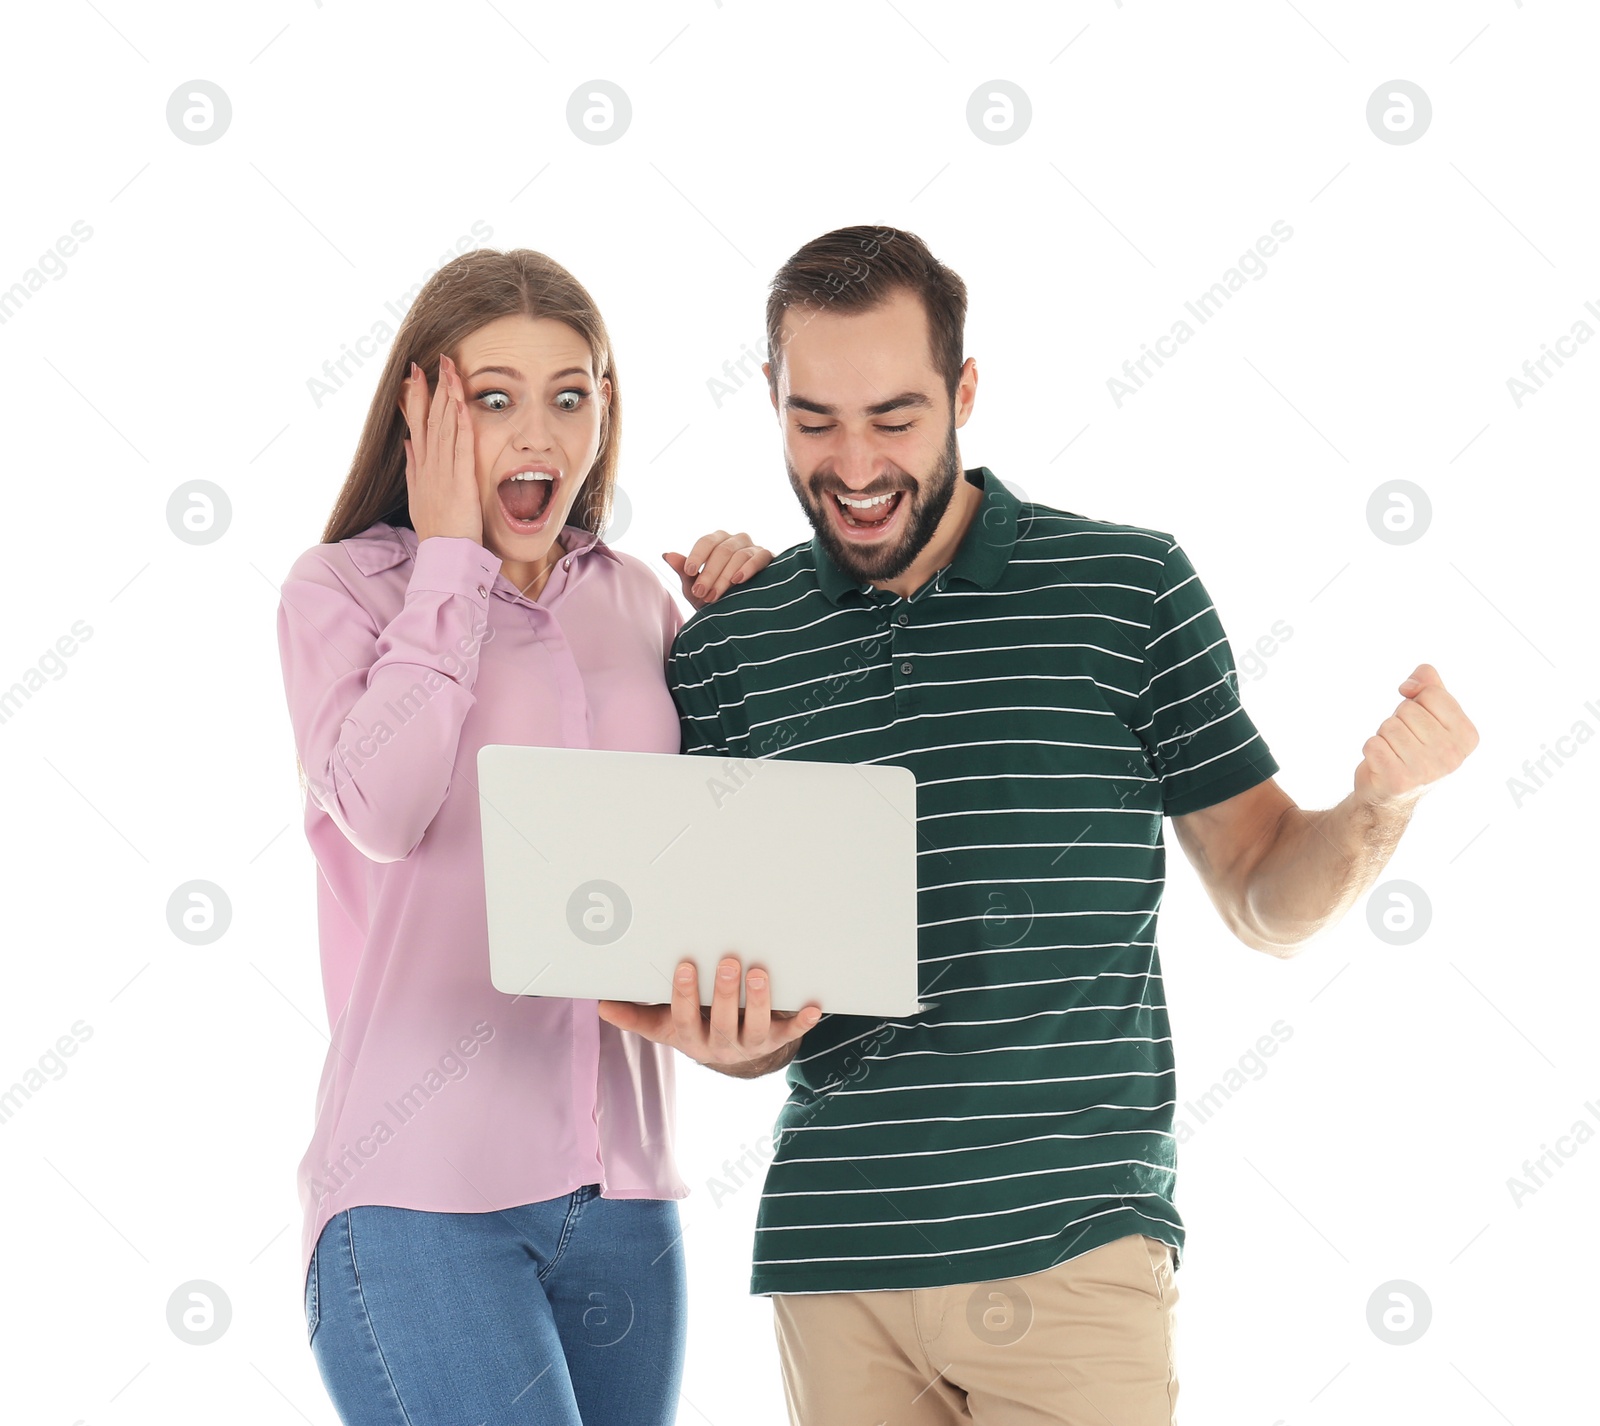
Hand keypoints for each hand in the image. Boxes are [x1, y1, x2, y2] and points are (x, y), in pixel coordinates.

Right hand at [399, 353, 482, 544]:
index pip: (418, 425)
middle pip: (430, 418)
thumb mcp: (419, 496)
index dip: (418, 398)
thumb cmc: (437, 530)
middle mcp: (428, 464)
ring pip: (444, 425)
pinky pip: (461, 444)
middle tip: (435, 360)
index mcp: (421, 468)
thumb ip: (414, 469)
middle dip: (433, 387)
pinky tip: (462, 401)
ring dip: (448, 395)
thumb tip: (408, 446)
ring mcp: (442, 469)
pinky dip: (461, 421)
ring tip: (449, 369)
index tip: (417, 376)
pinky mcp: (460, 478)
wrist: (443, 554)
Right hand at [597, 954, 820, 1073]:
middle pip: (722, 1024)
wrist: (732, 1056)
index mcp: (690, 1039)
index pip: (684, 1019)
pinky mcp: (775, 1040)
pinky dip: (802, 1021)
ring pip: (755, 1029)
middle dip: (724, 994)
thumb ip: (635, 1015)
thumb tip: (601, 1005)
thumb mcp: (664, 1026)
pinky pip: (790, 1033)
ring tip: (759, 973)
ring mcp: (750, 1045)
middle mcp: (720, 1046)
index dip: (684, 995)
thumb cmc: (694, 1028)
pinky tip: (814, 1007)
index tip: (685, 966)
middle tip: (727, 961)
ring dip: (759, 1002)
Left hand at [662, 531, 771, 608]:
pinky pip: (760, 558)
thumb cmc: (713, 596)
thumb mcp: (694, 587)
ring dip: (725, 577)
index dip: (697, 555)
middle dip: (709, 573)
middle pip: (722, 550)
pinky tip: (738, 580)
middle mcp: (735, 540)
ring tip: (715, 596)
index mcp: (717, 541)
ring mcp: (753, 547)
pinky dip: (748, 568)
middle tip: (701, 593)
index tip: (688, 571)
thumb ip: (683, 571)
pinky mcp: (767, 557)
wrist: (737, 613)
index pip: (706, 542)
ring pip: (739, 556)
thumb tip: (667, 555)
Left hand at [1354, 663, 1478, 809]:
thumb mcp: (1429, 712)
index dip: (1416, 701)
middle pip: (1407, 709)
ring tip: (1394, 752)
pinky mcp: (1398, 780)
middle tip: (1404, 742)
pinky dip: (1371, 749)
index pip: (1431, 693)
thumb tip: (1411, 685)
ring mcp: (1427, 770)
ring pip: (1388, 726)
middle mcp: (1452, 755)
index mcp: (1467, 736)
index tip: (1419, 722)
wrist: (1390, 792)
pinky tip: (1382, 764)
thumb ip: (1430, 684)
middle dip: (1398, 720)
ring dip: (1384, 736)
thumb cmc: (1411, 745)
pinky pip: (1373, 744)